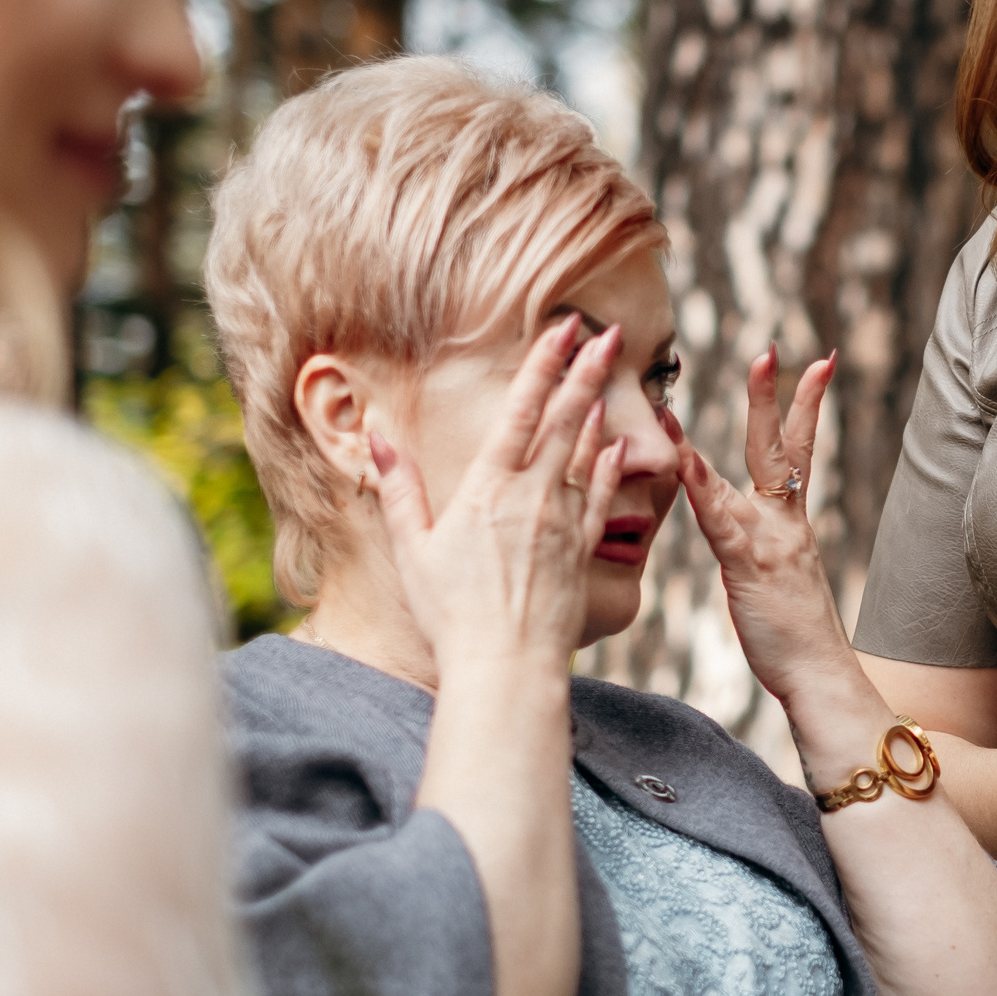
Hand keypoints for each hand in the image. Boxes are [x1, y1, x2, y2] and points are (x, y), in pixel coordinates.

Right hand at [370, 317, 627, 675]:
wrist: (506, 665)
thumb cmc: (451, 613)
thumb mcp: (411, 549)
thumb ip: (398, 488)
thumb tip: (377, 438)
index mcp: (487, 488)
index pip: (520, 412)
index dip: (543, 366)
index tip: (563, 330)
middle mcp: (531, 495)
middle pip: (563, 420)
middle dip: (586, 371)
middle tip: (609, 333)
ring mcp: (562, 521)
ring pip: (586, 451)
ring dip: (598, 407)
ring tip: (614, 372)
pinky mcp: (581, 549)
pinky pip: (601, 497)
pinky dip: (611, 467)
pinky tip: (619, 444)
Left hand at [676, 345, 848, 702]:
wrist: (820, 674)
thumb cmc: (793, 636)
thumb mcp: (774, 580)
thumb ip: (755, 546)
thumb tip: (738, 530)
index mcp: (788, 523)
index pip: (796, 452)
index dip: (803, 406)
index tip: (816, 363)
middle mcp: (783, 522)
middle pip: (781, 447)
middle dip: (777, 396)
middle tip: (771, 350)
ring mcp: (768, 540)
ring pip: (747, 475)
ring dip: (732, 428)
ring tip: (713, 389)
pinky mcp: (748, 565)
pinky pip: (721, 518)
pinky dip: (701, 486)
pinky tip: (683, 458)